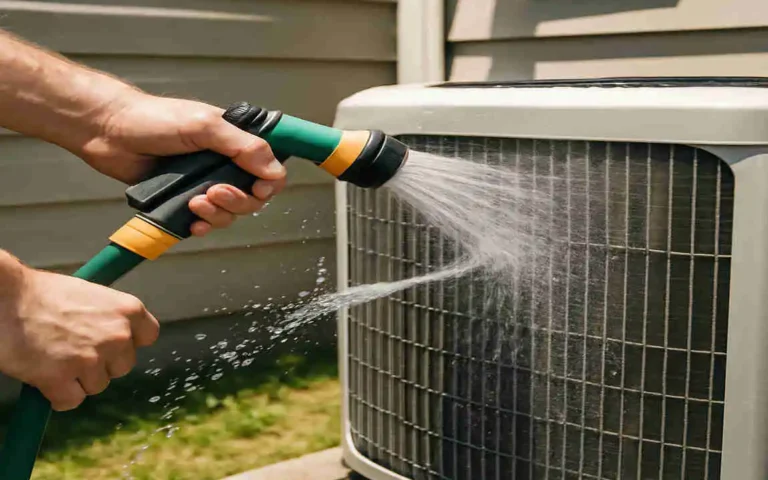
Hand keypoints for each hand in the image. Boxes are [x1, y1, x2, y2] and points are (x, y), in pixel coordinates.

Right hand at [0, 256, 158, 410]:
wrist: (5, 299)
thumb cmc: (42, 293)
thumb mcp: (89, 294)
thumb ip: (108, 317)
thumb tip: (115, 334)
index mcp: (129, 310)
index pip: (149, 336)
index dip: (130, 342)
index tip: (114, 343)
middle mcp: (118, 336)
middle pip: (123, 366)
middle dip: (102, 363)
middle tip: (74, 349)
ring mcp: (91, 359)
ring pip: (97, 385)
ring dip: (77, 379)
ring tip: (54, 357)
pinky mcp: (62, 379)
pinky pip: (71, 401)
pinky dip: (57, 395)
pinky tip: (44, 376)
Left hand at [80, 93, 286, 235]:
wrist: (107, 131)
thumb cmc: (152, 118)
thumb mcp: (205, 126)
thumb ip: (243, 147)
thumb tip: (274, 171)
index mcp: (234, 142)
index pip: (269, 170)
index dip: (268, 184)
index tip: (257, 189)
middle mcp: (222, 164)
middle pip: (252, 198)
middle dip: (237, 201)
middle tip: (213, 193)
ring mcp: (203, 184)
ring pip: (229, 213)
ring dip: (217, 215)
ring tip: (193, 203)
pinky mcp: (182, 201)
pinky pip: (205, 222)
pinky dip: (203, 226)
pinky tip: (192, 223)